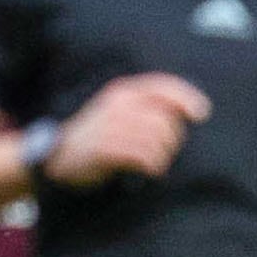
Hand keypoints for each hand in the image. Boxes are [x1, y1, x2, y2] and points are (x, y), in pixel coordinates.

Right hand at [44, 74, 209, 187]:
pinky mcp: (105, 147)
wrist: (55, 155)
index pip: (162, 86)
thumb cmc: (94, 136)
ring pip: (158, 139)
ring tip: (155, 164)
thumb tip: (185, 112)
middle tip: (164, 153)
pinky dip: (153, 166)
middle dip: (173, 141)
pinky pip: (143, 156)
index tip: (201, 113)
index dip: (186, 97)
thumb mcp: (116, 113)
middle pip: (166, 120)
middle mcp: (117, 104)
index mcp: (122, 92)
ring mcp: (110, 125)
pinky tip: (147, 170)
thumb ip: (144, 108)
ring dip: (163, 156)